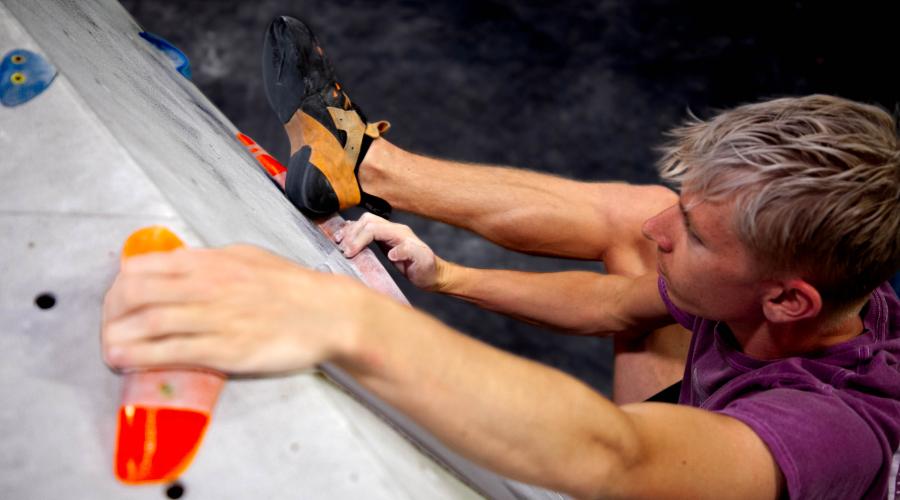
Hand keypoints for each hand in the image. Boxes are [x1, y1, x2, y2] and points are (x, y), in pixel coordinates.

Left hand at [101, 245, 368, 374]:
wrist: (328, 314)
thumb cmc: (291, 286)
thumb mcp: (247, 257)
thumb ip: (209, 262)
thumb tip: (176, 266)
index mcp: (210, 262)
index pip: (143, 267)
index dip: (119, 286)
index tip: (117, 302)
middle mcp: (207, 286)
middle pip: (137, 295)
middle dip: (112, 314)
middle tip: (110, 329)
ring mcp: (216, 319)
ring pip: (150, 325)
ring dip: (118, 339)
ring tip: (109, 350)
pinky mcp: (227, 350)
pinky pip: (174, 353)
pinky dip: (143, 358)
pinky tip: (128, 362)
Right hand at [334, 213, 444, 290]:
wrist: (432, 274)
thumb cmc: (427, 270)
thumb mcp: (422, 263)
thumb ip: (410, 253)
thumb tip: (392, 251)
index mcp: (400, 233)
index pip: (374, 228)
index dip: (359, 238)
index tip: (349, 253)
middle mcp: (394, 230)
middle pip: (367, 221)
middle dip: (352, 234)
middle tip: (343, 250)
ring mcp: (388, 233)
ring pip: (365, 222)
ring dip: (350, 231)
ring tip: (339, 242)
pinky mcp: (384, 240)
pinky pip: (366, 229)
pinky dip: (354, 231)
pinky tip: (345, 238)